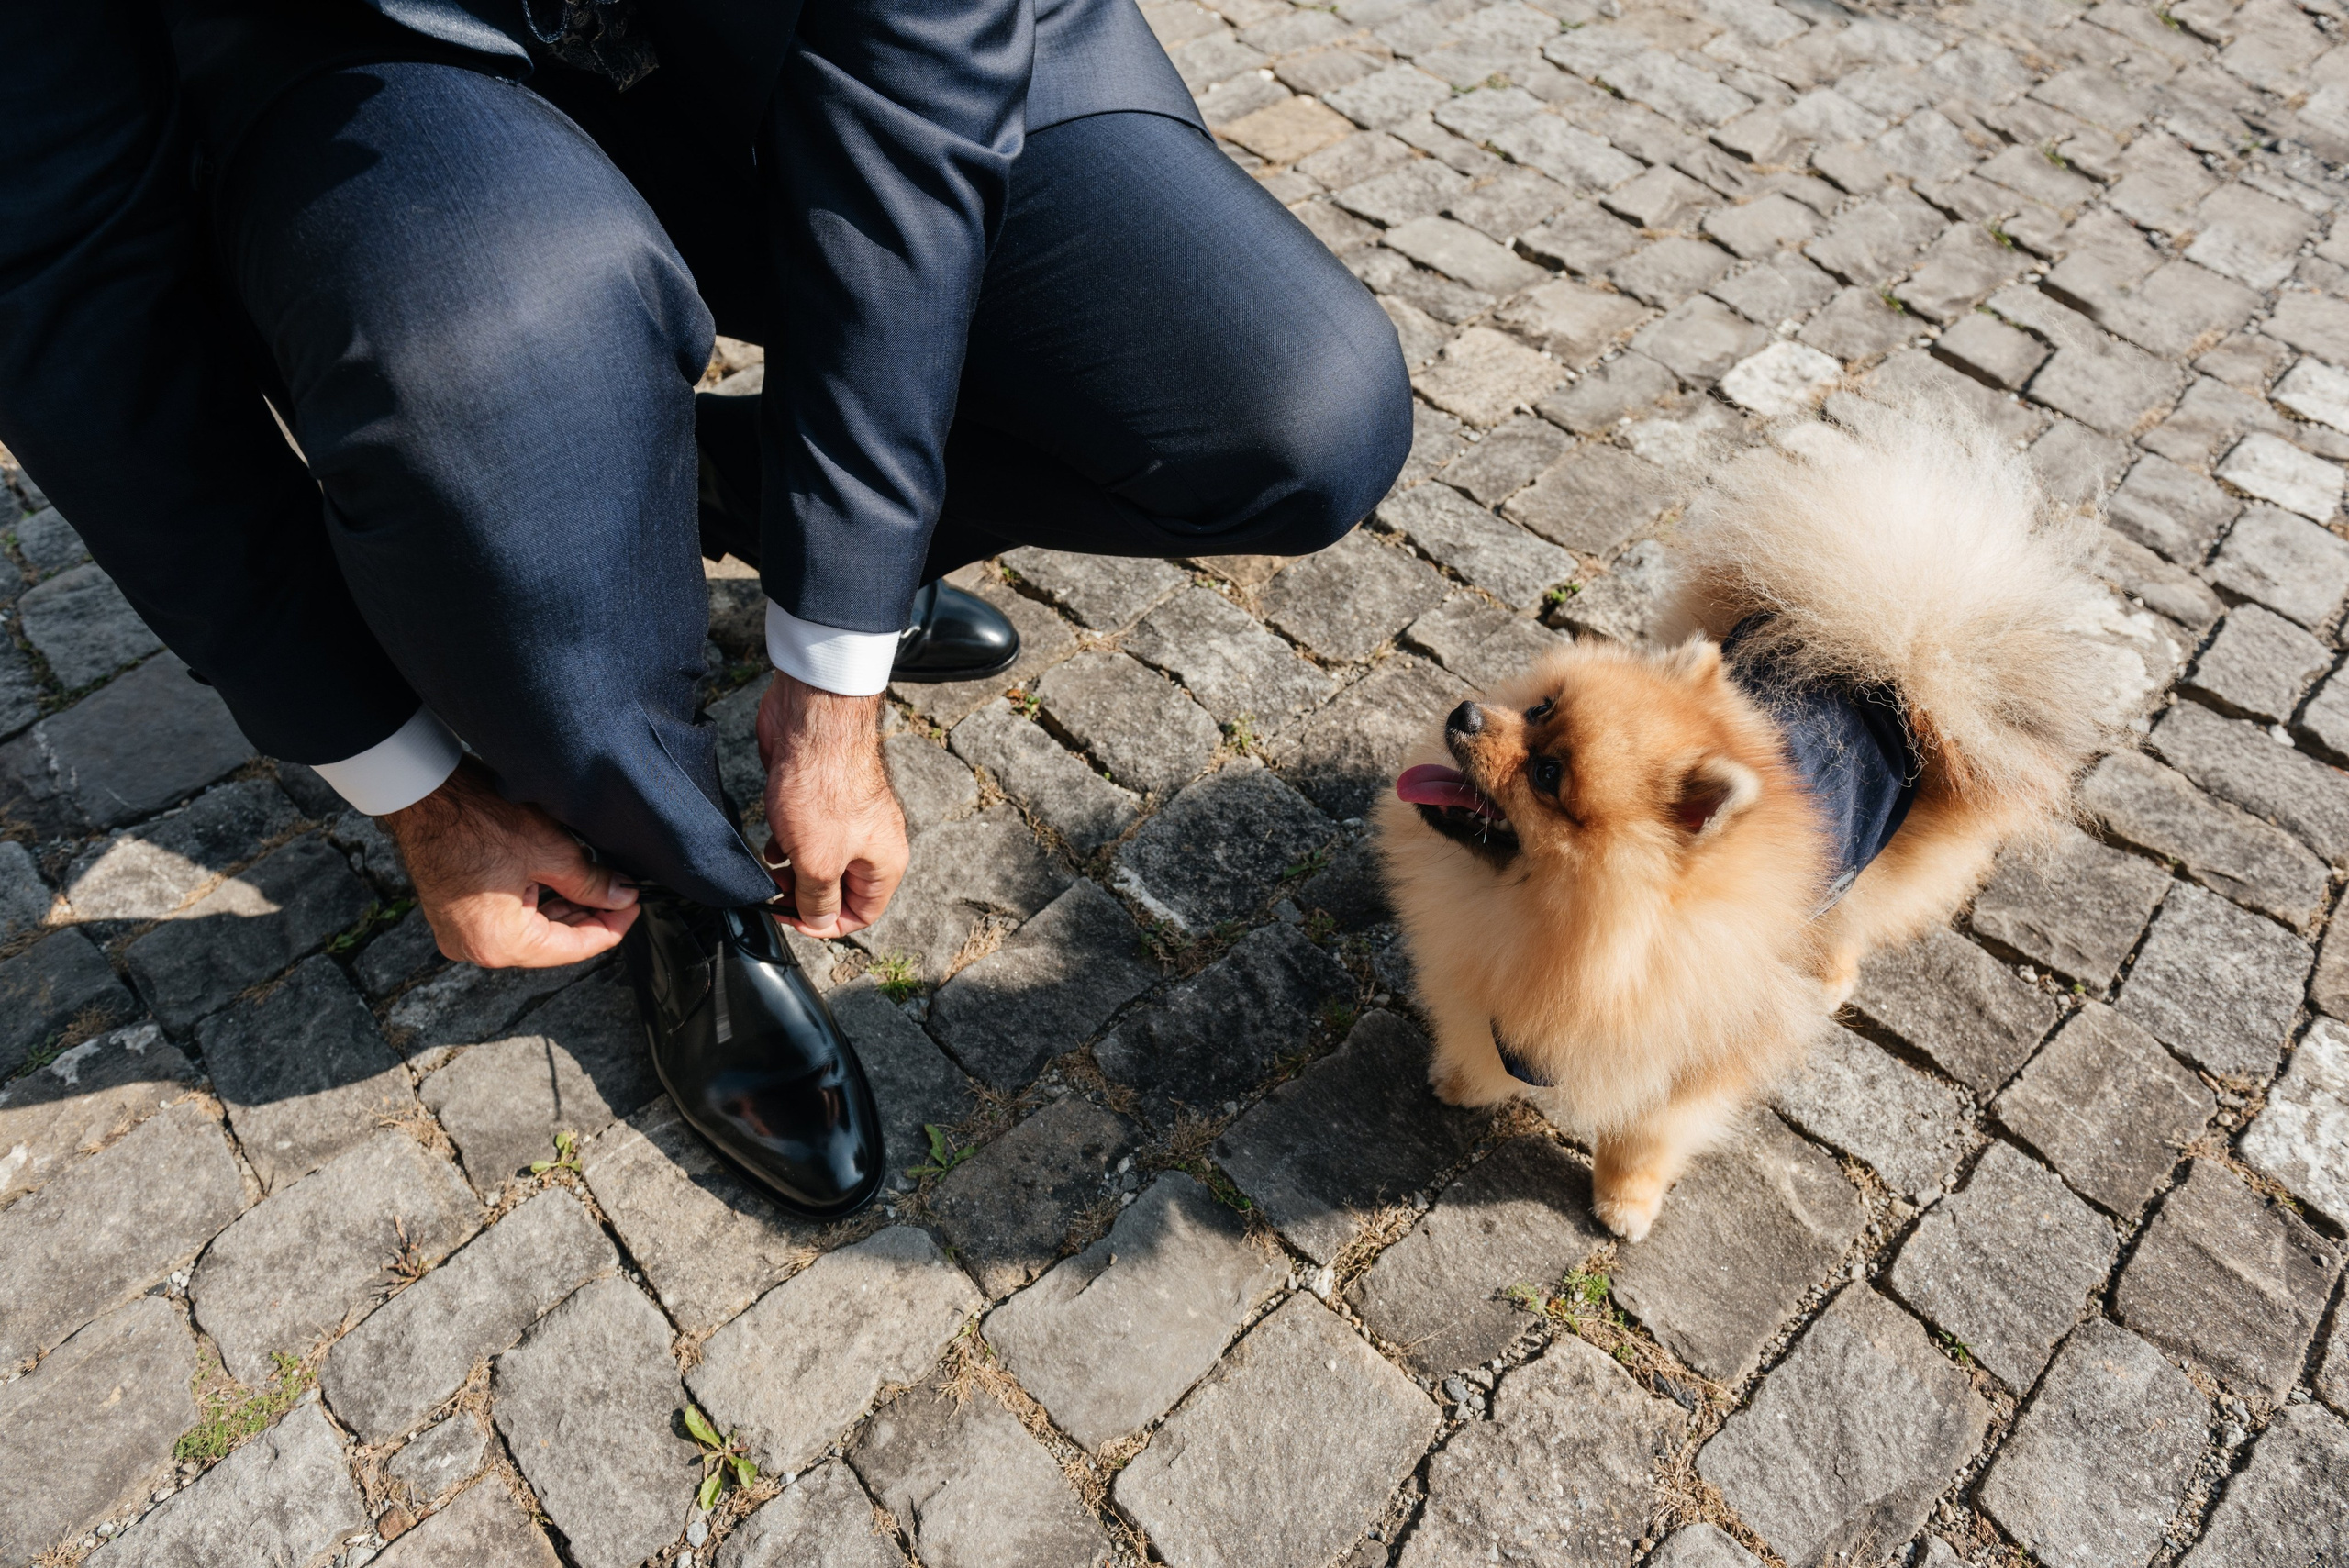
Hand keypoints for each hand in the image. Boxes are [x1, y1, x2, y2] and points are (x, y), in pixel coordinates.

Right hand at [381, 757, 638, 966]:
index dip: (612, 927)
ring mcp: (461, 934)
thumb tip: (621, 896)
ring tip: (595, 887)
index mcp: (501, 943)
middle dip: (589, 918)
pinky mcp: (454, 917)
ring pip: (530, 933)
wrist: (424, 795)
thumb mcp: (550, 851)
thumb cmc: (476, 819)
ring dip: (563, 912)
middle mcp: (477, 949)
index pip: (574, 948)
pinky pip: (507, 922)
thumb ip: (591, 883)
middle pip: (552, 944)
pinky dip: (535, 907)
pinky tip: (561, 888)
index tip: (634, 906)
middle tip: (620, 894)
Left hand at [756, 670, 906, 937]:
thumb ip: (819, 900)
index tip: (794, 919)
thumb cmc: (824, 786)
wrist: (812, 723)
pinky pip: (806, 837)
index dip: (827, 925)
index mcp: (885, 862)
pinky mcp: (822, 801)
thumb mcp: (819, 862)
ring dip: (793, 870)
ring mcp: (847, 820)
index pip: (863, 914)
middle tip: (776, 892)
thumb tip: (820, 923)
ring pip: (820, 863)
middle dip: (805, 895)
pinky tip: (772, 839)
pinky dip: (787, 844)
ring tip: (772, 865)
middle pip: (840, 889)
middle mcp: (872, 842)